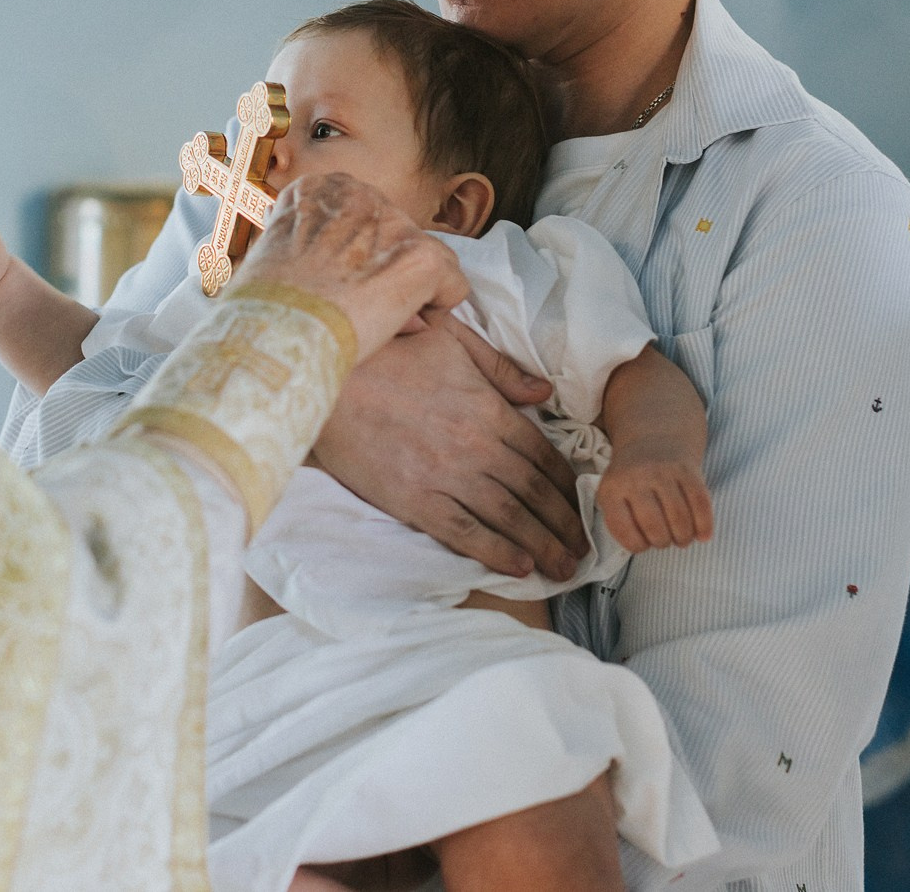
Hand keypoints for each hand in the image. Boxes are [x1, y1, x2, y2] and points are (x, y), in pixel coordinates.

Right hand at [231, 173, 470, 357]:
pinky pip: (452, 284)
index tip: (340, 281)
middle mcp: (361, 195)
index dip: (357, 255)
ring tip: (380, 319)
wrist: (273, 335)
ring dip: (411, 290)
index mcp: (320, 188)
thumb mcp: (273, 255)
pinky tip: (402, 326)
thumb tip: (339, 268)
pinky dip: (436, 310)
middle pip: (397, 234)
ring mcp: (395, 224)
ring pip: (427, 258)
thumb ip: (310, 245)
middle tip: (361, 306)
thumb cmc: (264, 310)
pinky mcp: (421, 258)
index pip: (363, 215)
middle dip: (387, 270)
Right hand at [314, 313, 586, 579]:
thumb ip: (501, 369)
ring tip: (562, 568)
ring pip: (508, 517)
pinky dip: (494, 551)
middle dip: (564, 524)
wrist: (326, 378)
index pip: (543, 455)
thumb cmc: (389, 352)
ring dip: (541, 545)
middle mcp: (477, 446)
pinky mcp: (415, 500)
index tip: (581, 506)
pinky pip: (464, 531)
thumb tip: (544, 393)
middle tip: (582, 550)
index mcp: (489, 409)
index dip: (567, 486)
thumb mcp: (451, 341)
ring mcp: (447, 476)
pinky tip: (517, 566)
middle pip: (534, 492)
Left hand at [597, 437, 713, 552]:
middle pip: (655, 528)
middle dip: (663, 543)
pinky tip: (703, 536)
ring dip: (684, 538)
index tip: (644, 543)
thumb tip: (641, 546)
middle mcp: (636, 478)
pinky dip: (704, 526)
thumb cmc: (631, 479)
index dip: (638, 546)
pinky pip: (700, 505)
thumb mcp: (612, 494)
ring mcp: (663, 471)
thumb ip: (619, 521)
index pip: (625, 531)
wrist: (655, 438)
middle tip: (665, 540)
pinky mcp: (687, 469)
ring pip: (680, 519)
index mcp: (612, 488)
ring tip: (682, 538)